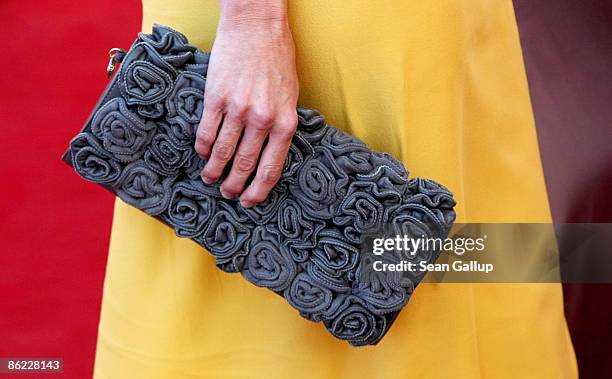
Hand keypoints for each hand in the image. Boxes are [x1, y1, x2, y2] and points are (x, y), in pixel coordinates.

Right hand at [195, 0, 298, 207]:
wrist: (256, 27)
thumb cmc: (277, 59)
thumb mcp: (291, 95)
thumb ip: (282, 125)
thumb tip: (271, 152)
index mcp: (285, 122)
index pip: (271, 168)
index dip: (259, 190)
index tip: (250, 202)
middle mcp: (262, 120)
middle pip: (244, 165)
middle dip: (235, 185)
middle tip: (228, 194)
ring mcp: (238, 109)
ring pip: (222, 153)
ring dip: (214, 171)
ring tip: (210, 179)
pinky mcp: (216, 98)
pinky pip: (206, 132)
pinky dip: (203, 148)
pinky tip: (202, 154)